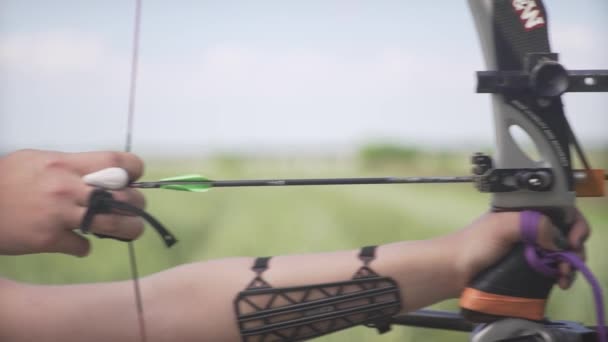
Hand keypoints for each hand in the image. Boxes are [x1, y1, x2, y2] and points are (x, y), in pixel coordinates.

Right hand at [0, 149, 145, 256]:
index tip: (133, 178)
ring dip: (129, 229)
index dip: (134, 170)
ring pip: (115, 224)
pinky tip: (78, 242)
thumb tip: (102, 171)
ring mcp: (60, 214)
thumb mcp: (38, 160)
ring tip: (129, 230)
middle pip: (125, 196)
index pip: (118, 162)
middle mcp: (68, 188)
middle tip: (132, 208)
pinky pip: (83, 246)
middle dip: (137, 204)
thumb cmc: (6, 179)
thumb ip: (71, 165)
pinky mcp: (49, 239)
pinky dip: (83, 246)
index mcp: (67, 164)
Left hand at [453, 210, 588, 289]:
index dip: (573, 223)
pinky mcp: (527, 266)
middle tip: (569, 263)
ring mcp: (529, 247)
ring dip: (570, 263)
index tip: (574, 239)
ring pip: (561, 251)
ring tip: (564, 277)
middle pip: (565, 232)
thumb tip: (558, 239)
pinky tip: (561, 282)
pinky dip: (561, 274)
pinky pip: (552, 267)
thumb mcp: (502, 226)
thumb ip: (531, 224)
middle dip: (574, 247)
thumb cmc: (473, 244)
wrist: (453, 271)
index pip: (561, 210)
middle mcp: (530, 226)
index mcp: (524, 210)